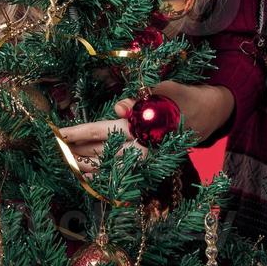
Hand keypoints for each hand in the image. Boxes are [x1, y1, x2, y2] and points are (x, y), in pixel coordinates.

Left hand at [57, 80, 234, 175]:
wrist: (213, 115)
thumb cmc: (187, 98)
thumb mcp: (166, 91)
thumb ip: (141, 99)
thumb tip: (120, 107)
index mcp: (139, 127)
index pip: (99, 129)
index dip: (76, 132)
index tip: (56, 134)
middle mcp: (140, 146)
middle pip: (99, 151)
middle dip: (76, 152)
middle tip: (53, 151)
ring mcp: (145, 158)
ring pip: (109, 164)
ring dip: (88, 165)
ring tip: (68, 165)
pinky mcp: (151, 163)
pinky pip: (124, 170)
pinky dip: (107, 173)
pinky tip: (94, 174)